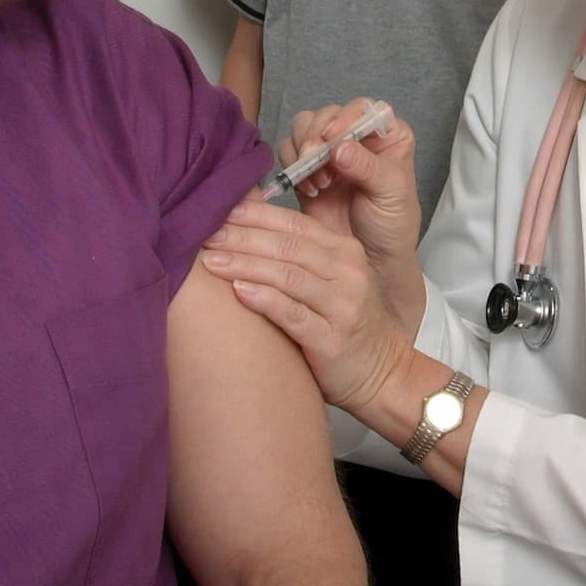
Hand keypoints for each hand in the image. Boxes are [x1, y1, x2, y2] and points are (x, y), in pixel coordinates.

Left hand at [200, 198, 413, 414]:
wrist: (382, 373)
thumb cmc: (343, 324)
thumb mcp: (332, 281)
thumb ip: (299, 257)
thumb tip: (243, 231)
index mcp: (345, 250)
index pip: (294, 224)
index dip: (255, 216)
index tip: (218, 212)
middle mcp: (348, 271)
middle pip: (287, 246)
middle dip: (242, 238)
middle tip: (204, 234)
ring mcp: (343, 305)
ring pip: (288, 275)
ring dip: (246, 264)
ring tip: (211, 261)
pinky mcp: (333, 339)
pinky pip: (293, 314)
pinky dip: (264, 300)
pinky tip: (238, 291)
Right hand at [282, 99, 420, 252]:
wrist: (371, 259)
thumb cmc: (392, 224)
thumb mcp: (391, 193)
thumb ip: (368, 167)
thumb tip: (341, 147)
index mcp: (387, 134)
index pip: (363, 108)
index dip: (345, 116)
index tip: (332, 136)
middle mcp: (357, 137)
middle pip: (328, 114)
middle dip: (317, 134)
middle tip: (315, 160)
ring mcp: (330, 152)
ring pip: (304, 127)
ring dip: (304, 149)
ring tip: (319, 180)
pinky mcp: (308, 169)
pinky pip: (289, 152)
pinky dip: (292, 166)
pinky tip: (309, 190)